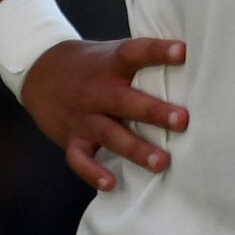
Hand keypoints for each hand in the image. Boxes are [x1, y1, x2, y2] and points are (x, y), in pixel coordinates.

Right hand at [19, 37, 189, 191]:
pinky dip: (93, 172)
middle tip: (183, 121)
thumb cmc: (93, 64)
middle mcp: (97, 90)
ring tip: (162, 162)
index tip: (183, 51)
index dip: (158, 51)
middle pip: (125, 101)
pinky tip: (111, 184)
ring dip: (136, 149)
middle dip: (154, 112)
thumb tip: (195, 60)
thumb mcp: (113, 53)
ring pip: (109, 133)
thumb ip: (144, 61)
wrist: (39, 70)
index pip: (135, 52)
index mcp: (111, 63)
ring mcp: (83, 116)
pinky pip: (80, 157)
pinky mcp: (71, 137)